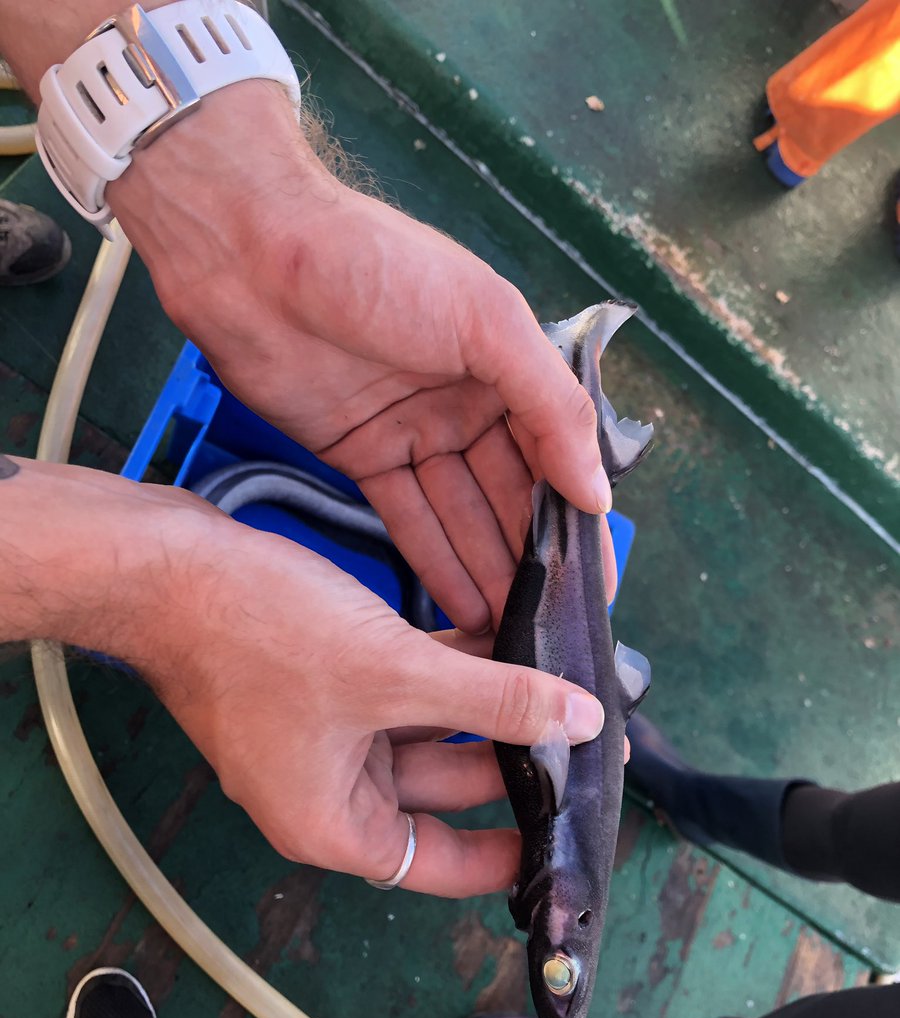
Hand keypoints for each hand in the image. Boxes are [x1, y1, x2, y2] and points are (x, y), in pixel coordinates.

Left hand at [110, 82, 616, 635]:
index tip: (598, 583)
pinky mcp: (362, 456)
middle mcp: (467, 402)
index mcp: (508, 364)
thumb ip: (552, 407)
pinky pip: (409, 518)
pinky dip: (436, 561)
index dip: (577, 520)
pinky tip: (465, 606)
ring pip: (463, 515)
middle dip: (533, 558)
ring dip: (488, 571)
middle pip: (511, 494)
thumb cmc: (379, 267)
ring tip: (512, 634)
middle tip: (553, 626)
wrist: (252, 256)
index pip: (557, 454)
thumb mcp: (488, 322)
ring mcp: (413, 432)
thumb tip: (598, 490)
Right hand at [143, 510, 606, 896]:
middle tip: (586, 730)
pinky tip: (503, 634)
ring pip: (427, 729)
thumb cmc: (260, 637)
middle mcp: (330, 789)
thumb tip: (582, 724)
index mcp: (334, 824)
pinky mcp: (323, 680)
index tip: (571, 826)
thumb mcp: (394, 674)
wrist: (165, 568)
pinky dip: (446, 667)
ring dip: (484, 703)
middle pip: (443, 789)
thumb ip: (494, 703)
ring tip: (559, 679)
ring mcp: (325, 733)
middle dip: (512, 756)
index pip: (444, 862)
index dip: (512, 848)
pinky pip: (401, 686)